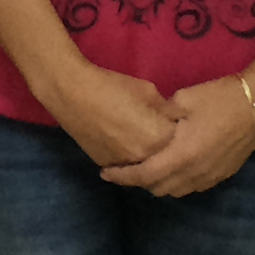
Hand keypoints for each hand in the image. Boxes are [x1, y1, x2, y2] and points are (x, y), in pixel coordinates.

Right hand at [42, 60, 182, 170]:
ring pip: (144, 167)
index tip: (174, 123)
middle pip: (164, 159)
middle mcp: (144, 158)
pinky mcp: (106, 166)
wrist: (73, 93)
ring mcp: (123, 165)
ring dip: (147, 157)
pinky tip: (124, 143)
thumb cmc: (113, 87)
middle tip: (158, 132)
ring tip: (141, 139)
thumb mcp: (148, 92)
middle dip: (165, 148)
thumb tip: (171, 118)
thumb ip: (164, 110)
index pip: (181, 141)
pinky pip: (125, 167)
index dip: (177, 131)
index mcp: (159, 138)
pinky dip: (128, 159)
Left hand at [102, 76, 254, 197]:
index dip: (122, 176)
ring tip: (149, 167)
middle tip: (126, 167)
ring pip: (176, 191)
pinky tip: (175, 166)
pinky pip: (192, 187)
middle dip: (139, 181)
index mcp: (181, 155)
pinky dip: (178, 181)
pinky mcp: (222, 175)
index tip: (104, 173)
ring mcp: (210, 176)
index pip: (144, 175)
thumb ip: (161, 115)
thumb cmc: (221, 97)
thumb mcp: (184, 99)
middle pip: (157, 188)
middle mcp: (194, 173)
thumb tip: (147, 122)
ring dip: (159, 183)